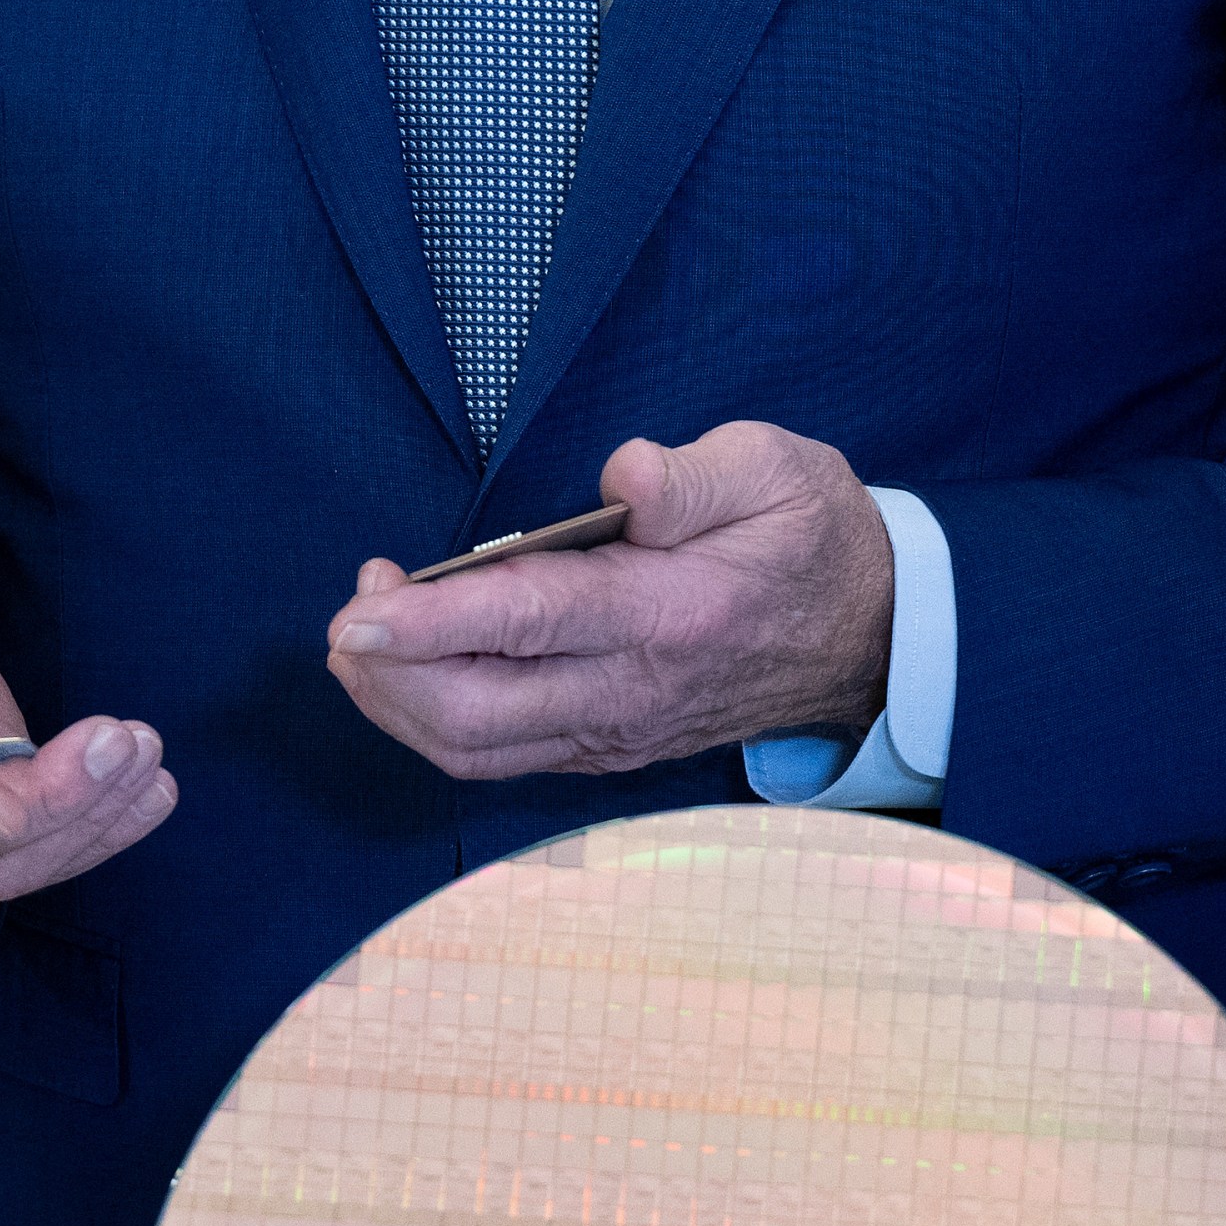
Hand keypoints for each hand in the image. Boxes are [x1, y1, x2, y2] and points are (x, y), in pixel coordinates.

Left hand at [324, 422, 893, 780]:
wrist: (873, 638)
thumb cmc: (811, 537)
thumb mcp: (776, 470)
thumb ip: (694, 475)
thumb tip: (625, 478)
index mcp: (670, 615)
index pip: (529, 625)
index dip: (434, 621)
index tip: (362, 607)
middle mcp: (632, 691)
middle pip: (477, 711)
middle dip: (390, 670)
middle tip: (352, 609)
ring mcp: (615, 731)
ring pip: (476, 748)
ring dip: (398, 702)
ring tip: (361, 637)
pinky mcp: (604, 746)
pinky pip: (498, 755)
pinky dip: (433, 720)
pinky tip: (405, 668)